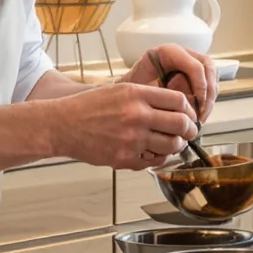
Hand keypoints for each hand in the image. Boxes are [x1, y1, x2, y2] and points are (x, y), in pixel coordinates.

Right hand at [45, 81, 198, 169]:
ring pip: (171, 146)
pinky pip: (153, 161)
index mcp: (136, 94)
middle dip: (191, 130)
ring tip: (173, 143)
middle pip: (181, 124)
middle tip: (190, 132)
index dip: (189, 109)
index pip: (179, 101)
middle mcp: (136, 116)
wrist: (62, 125)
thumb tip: (176, 107)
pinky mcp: (124, 158)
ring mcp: (131, 139)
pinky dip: (158, 158)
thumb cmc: (89, 107)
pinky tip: (153, 153)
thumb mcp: (119, 90)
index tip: (189, 114)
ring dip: (177, 146)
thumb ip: (147, 96)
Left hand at [124, 43, 217, 120]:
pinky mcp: (193, 76)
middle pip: (207, 67)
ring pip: (211, 77)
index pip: (193, 64)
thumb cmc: (132, 93)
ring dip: (209, 98)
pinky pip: (208, 86)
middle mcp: (180, 54)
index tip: (198, 103)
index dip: (200, 84)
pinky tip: (198, 115)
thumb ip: (165, 94)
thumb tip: (186, 104)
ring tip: (200, 118)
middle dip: (208, 92)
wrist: (128, 97)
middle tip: (201, 113)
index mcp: (166, 52)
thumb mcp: (144, 92)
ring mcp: (189, 63)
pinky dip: (206, 101)